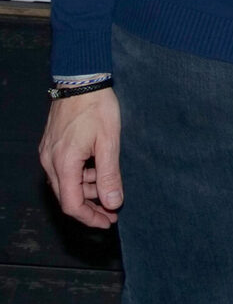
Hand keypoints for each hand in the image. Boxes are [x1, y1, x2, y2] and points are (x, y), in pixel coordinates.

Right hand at [39, 89, 122, 227]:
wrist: (81, 81)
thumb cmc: (97, 108)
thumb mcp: (109, 142)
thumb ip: (109, 175)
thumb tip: (112, 203)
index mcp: (64, 164)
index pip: (72, 205)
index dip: (90, 218)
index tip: (108, 222)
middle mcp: (50, 162)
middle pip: (67, 197)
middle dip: (91, 207)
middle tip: (113, 210)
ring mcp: (48, 154)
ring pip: (65, 184)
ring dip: (87, 190)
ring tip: (109, 186)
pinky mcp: (51, 146)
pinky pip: (63, 171)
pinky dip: (80, 176)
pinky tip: (97, 170)